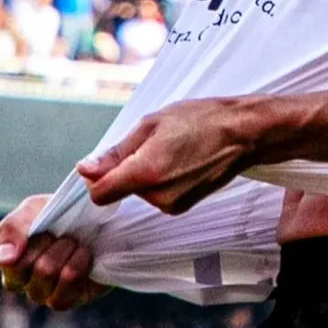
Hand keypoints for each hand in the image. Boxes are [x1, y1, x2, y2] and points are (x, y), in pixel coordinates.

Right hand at [0, 194, 109, 309]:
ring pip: (42, 274)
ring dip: (64, 250)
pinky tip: (83, 255)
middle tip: (58, 230)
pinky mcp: (61, 300)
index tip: (23, 229)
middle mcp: (15, 274)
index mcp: (4, 247)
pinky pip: (61, 291)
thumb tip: (3, 260)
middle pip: (16, 264)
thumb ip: (14, 228)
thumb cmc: (64, 215)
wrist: (103, 224)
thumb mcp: (37, 209)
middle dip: (43, 240)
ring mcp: (37, 290)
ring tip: (73, 241)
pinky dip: (77, 265)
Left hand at [77, 97, 256, 213]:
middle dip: (126, 168)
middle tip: (152, 142)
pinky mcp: (182, 208)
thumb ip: (116, 151)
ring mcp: (171, 205)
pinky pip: (156, 195)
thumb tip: (86, 168)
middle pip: (120, 190)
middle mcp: (157, 196)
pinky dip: (160, 180)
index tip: (102, 161)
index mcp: (146, 172)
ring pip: (138, 192)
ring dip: (145, 173)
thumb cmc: (201, 120)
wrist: (242, 133)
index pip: (100, 193)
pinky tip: (180, 161)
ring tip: (171, 149)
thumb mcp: (152, 123)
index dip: (95, 177)